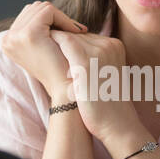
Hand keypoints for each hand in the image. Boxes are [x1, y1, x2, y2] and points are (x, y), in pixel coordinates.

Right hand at [1, 1, 87, 99]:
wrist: (65, 87)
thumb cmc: (59, 68)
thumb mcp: (42, 46)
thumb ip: (38, 29)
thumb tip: (43, 8)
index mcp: (8, 41)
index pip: (28, 14)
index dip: (49, 19)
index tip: (67, 29)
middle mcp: (7, 39)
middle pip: (33, 8)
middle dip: (54, 16)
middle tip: (74, 29)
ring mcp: (16, 36)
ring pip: (41, 7)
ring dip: (60, 18)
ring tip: (74, 32)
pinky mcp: (29, 33)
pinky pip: (48, 11)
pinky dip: (64, 18)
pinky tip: (75, 32)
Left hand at [49, 29, 146, 149]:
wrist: (116, 123)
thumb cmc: (107, 103)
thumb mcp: (105, 73)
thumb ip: (93, 59)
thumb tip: (70, 53)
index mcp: (116, 45)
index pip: (87, 36)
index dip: (70, 42)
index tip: (56, 51)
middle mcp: (109, 44)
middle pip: (78, 35)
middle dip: (62, 43)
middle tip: (46, 49)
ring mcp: (99, 51)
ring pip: (70, 37)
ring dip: (56, 44)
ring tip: (44, 51)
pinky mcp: (87, 62)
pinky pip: (65, 42)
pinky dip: (54, 43)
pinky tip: (43, 48)